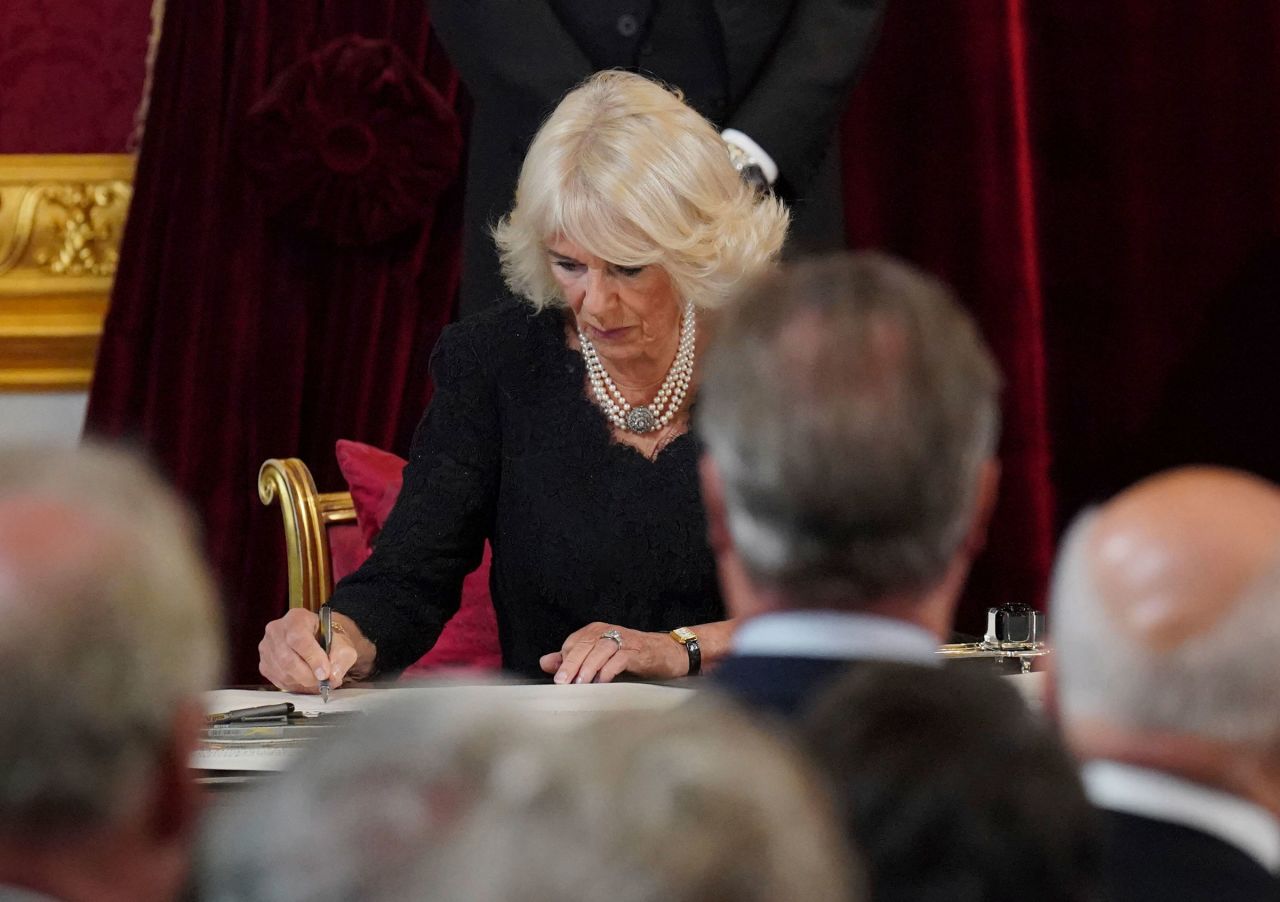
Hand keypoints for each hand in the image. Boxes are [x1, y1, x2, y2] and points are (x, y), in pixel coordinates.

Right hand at [258, 608, 358, 692]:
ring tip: (318, 681)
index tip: (325, 673)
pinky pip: (278, 681)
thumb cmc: (327, 638)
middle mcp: (277, 630)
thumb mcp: (342, 643)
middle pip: (287, 659)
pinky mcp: (264, 664)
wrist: (318, 639)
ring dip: (303, 682)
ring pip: (283, 673)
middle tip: (324, 681)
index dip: (312, 658)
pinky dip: (295, 685)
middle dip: (309, 675)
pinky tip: (307, 681)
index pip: (299, 639)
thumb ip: (341, 658)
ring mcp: (267, 648)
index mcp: (297, 618)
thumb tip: (333, 675)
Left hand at [539, 622, 686, 684]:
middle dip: (571, 663)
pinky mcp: (637, 652)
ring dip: (588, 668)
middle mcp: (609, 631)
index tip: (558, 678)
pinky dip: (609, 670)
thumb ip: (572, 659)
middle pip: (585, 644)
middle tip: (562, 682)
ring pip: (600, 650)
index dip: (565, 659)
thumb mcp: (599, 657)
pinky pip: (619, 659)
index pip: (574, 642)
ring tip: (580, 684)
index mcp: (597, 630)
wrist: (667, 653)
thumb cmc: (631, 656)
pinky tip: (602, 682)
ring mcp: (624, 640)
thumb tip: (545, 662)